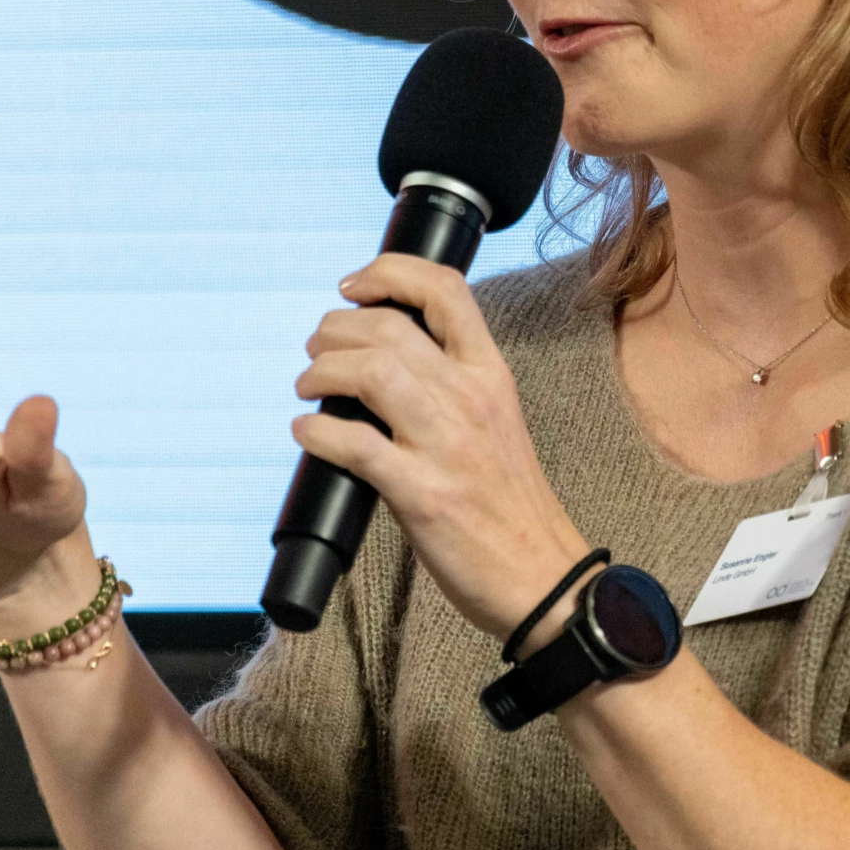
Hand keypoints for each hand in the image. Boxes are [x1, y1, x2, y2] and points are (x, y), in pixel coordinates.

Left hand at [294, 255, 589, 642]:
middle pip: (388, 326)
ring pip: (369, 372)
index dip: (389, 272)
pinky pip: (354, 444)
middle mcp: (470, 397)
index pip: (445, 289)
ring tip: (308, 386)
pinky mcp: (423, 493)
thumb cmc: (509, 502)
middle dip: (334, 329)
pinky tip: (307, 434)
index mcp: (490, 374)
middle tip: (316, 349)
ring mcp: (447, 444)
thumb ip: (449, 386)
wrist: (542, 576)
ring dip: (321, 372)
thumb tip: (379, 363)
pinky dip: (316, 433)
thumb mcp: (494, 421)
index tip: (354, 286)